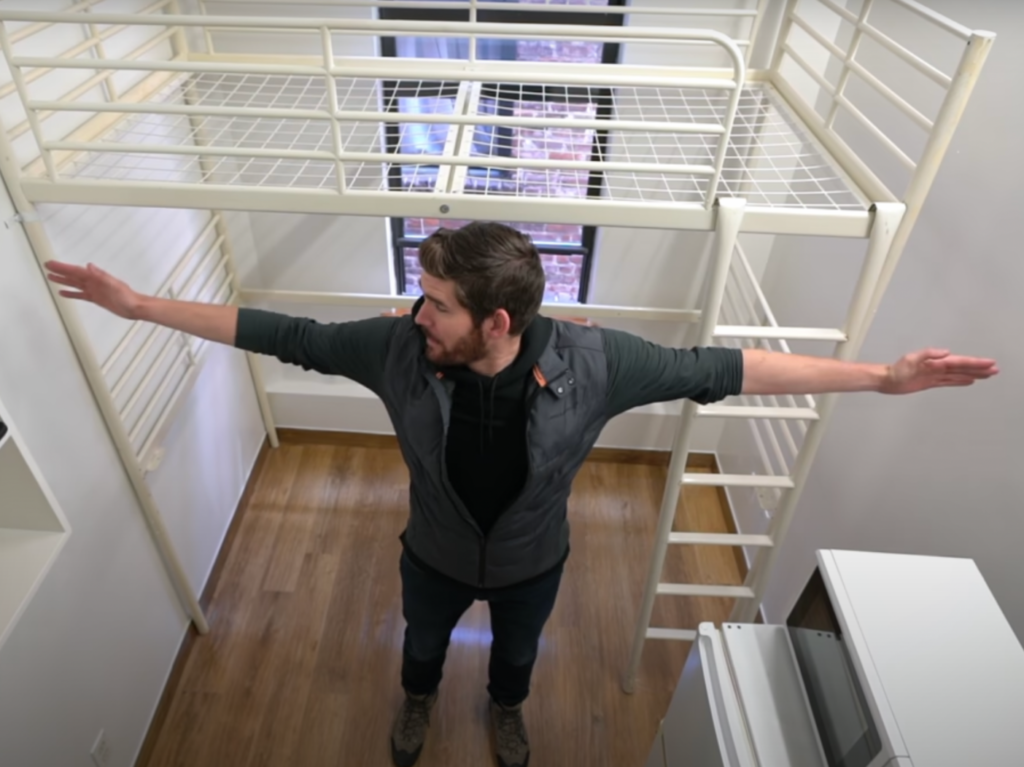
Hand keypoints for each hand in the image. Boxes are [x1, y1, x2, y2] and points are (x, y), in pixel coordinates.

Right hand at [44, 260, 142, 319]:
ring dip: (63, 280)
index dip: (63, 267)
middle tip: (47, 266)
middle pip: (73, 275)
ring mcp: (94, 290)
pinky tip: (63, 293)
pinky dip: (71, 293)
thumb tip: (90, 265)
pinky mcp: (96, 298)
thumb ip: (102, 275)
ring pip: (75, 284)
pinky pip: (80, 295)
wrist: (135, 308)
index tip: (52, 264)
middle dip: (60, 271)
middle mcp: (94, 282)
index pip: (76, 271)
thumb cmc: (128, 297)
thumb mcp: (114, 285)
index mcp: (96, 278)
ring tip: (51, 277)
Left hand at [880, 348, 998, 393]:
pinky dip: (960, 381)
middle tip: (995, 370)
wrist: (887, 380)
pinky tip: (970, 381)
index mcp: (936, 361)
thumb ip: (928, 354)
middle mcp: (938, 367)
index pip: (960, 362)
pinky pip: (949, 382)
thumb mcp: (911, 359)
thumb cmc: (897, 370)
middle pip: (963, 368)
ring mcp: (935, 375)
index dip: (975, 363)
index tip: (989, 363)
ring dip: (973, 374)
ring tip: (988, 375)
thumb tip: (946, 352)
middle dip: (979, 368)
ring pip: (959, 375)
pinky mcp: (931, 382)